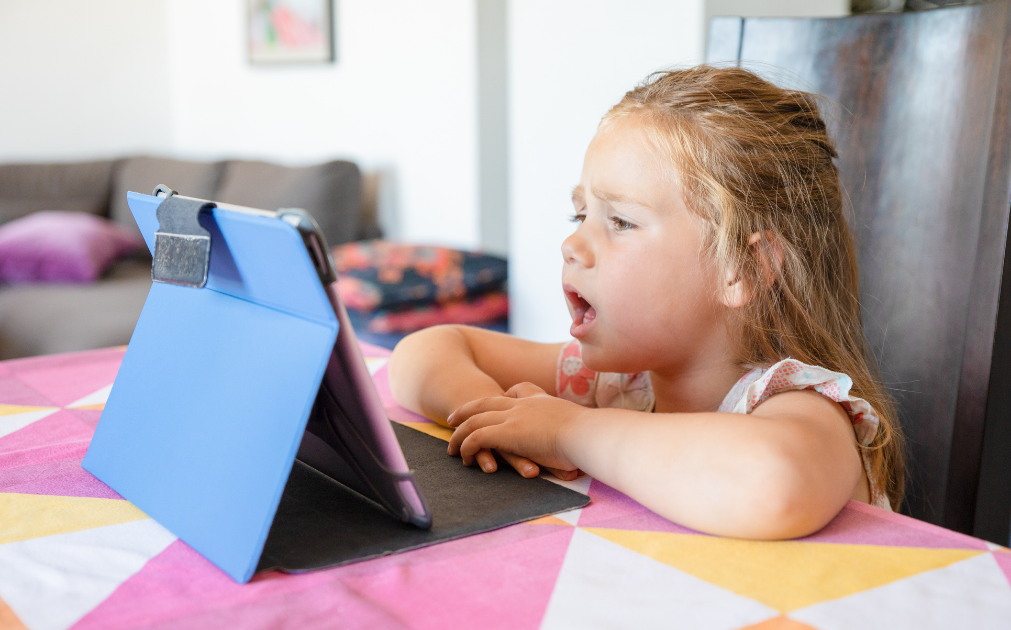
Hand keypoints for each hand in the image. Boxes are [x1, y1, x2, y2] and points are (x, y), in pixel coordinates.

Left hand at [447, 382, 585, 479]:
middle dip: (467, 410)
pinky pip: (477, 437)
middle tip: (452, 419)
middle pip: (486, 402)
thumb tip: (585, 443)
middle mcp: (523, 405)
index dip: (502, 396)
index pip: (517, 390)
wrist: (586, 433)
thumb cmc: (590, 435)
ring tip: (451, 447)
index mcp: (540, 401)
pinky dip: (466, 446)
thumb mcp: (581, 425)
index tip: (495, 402)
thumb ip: (574, 430)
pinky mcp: (507, 433)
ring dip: (459, 434)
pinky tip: (464, 457)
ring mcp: (513, 417)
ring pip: (475, 420)